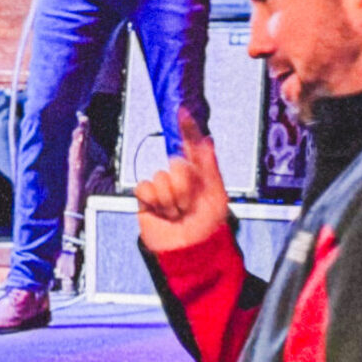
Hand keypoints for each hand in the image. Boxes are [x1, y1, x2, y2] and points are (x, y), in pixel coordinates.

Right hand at [134, 109, 227, 253]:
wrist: (192, 250)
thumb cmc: (209, 227)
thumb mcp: (217, 195)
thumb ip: (210, 166)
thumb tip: (208, 139)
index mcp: (199, 174)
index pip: (191, 146)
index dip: (187, 128)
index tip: (182, 111)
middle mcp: (179, 178)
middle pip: (176, 164)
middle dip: (185, 187)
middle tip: (189, 206)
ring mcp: (162, 188)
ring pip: (160, 178)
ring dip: (171, 200)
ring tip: (177, 215)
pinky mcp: (146, 199)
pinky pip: (144, 188)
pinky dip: (155, 202)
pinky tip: (163, 214)